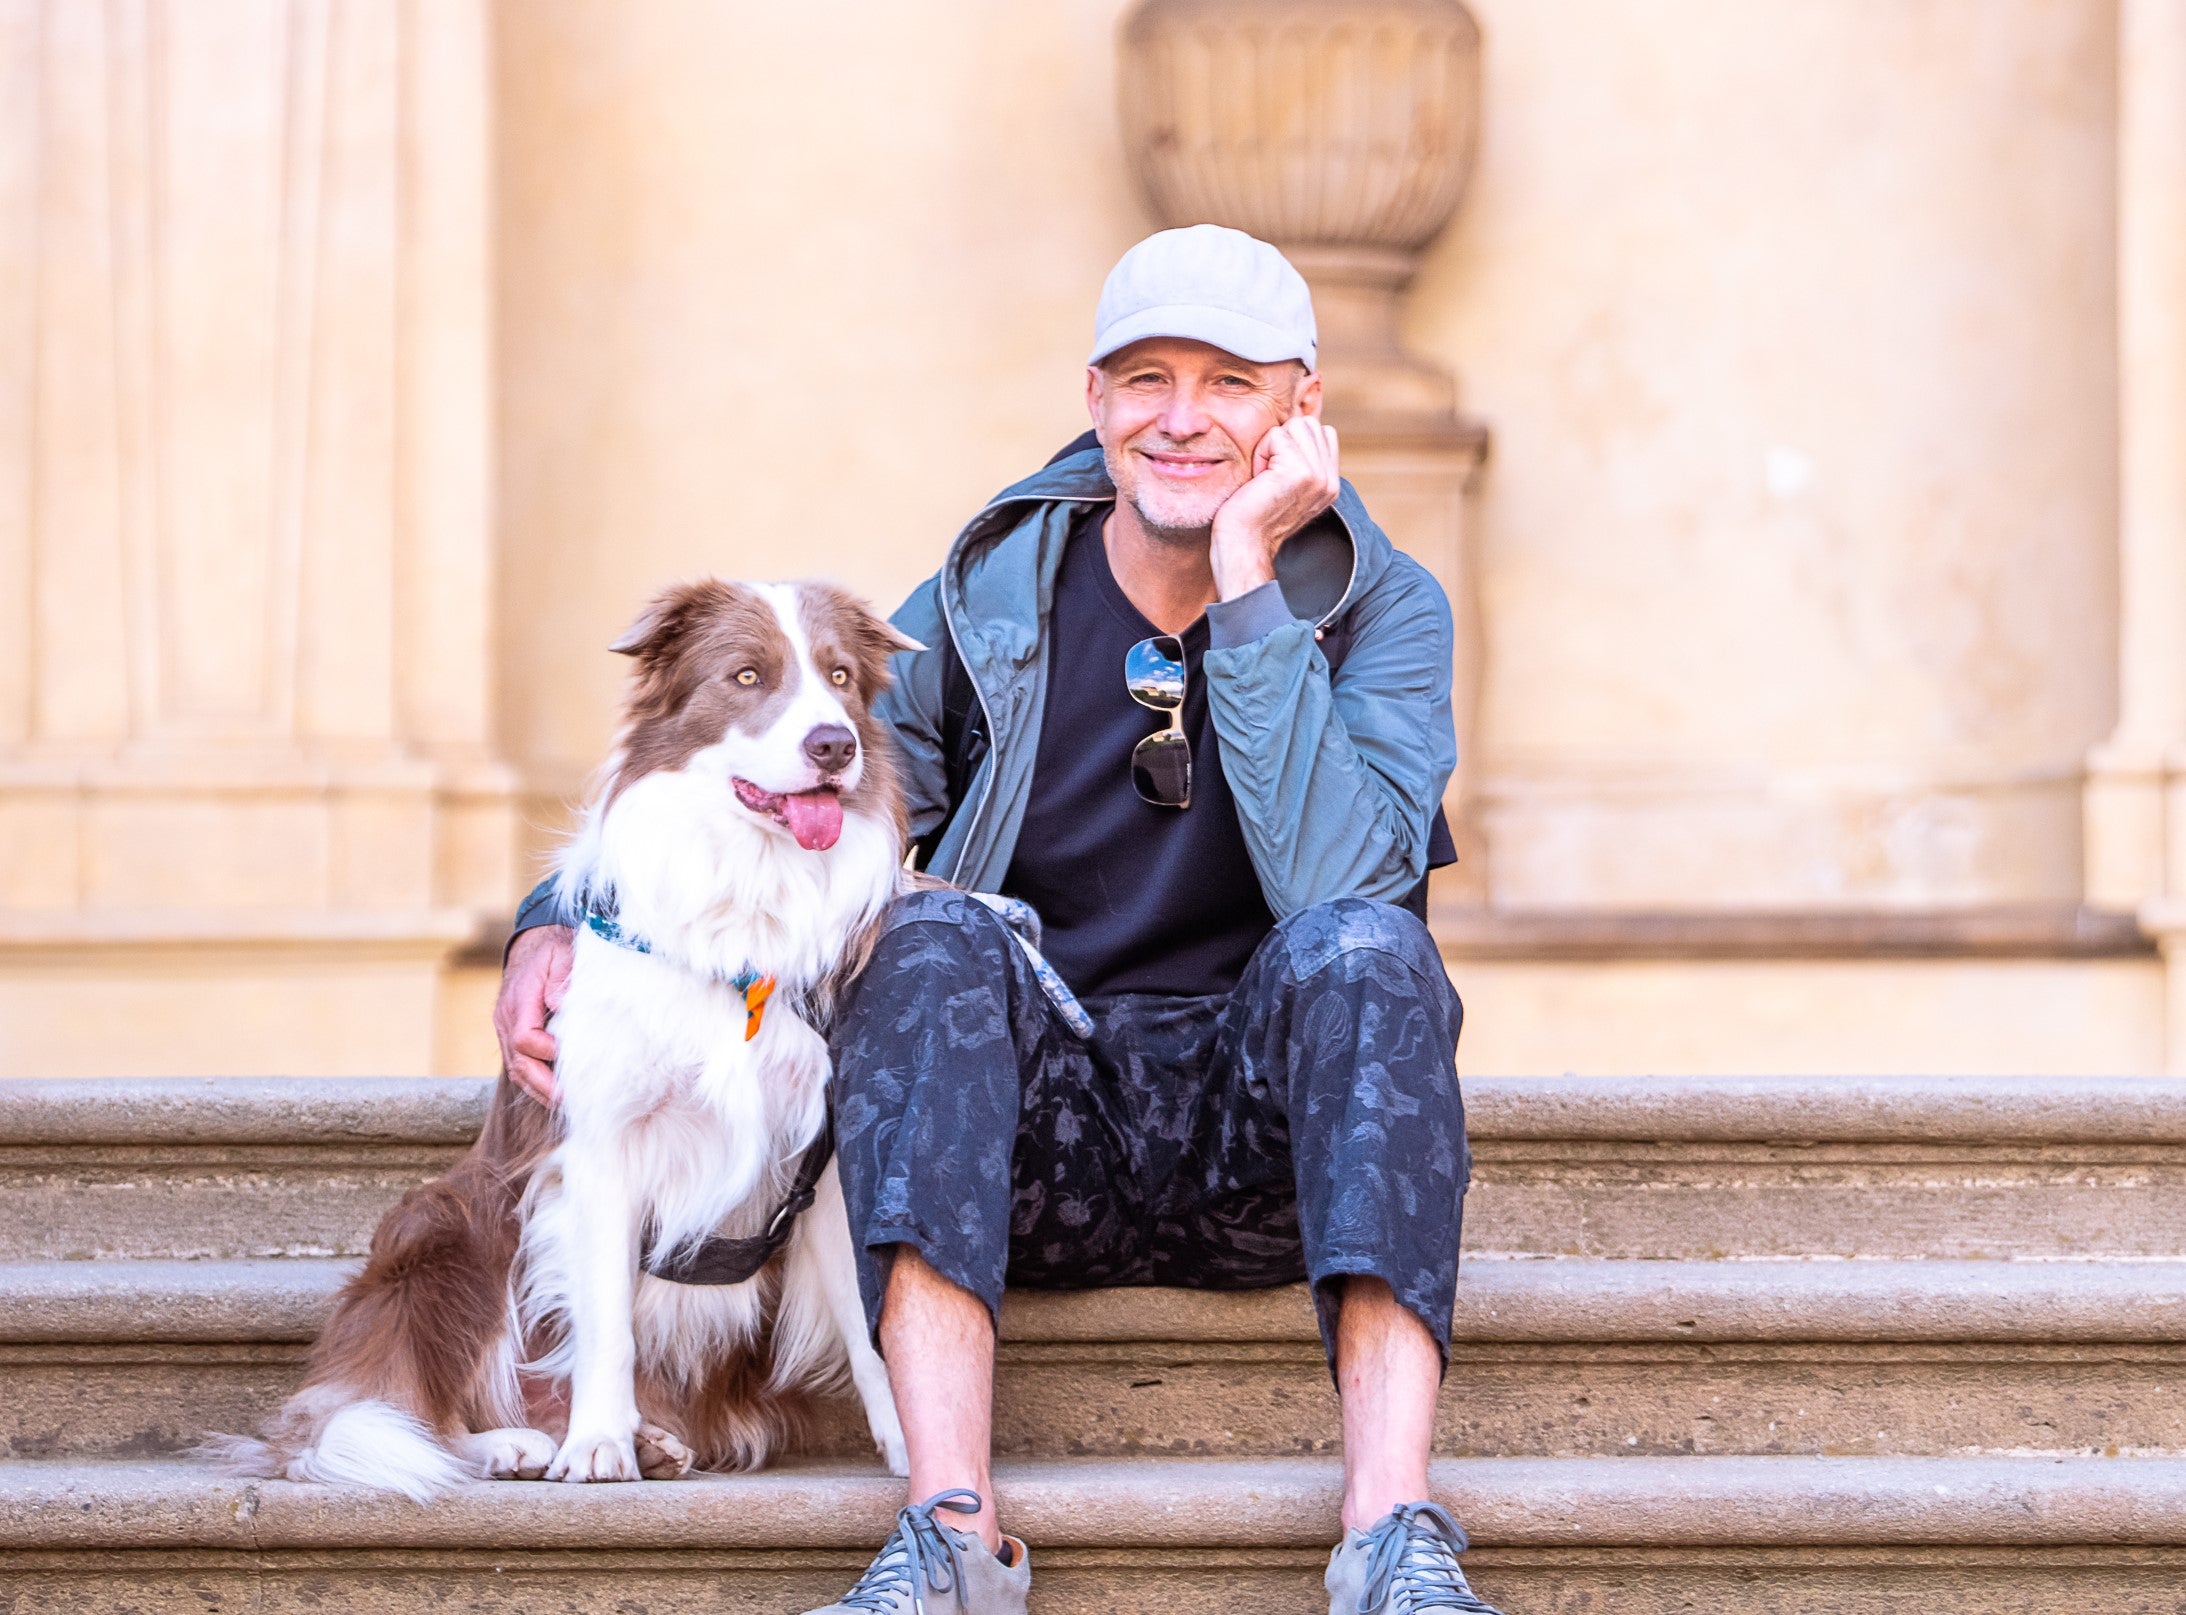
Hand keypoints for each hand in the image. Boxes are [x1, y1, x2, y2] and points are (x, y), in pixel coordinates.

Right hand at [496, 925, 571, 1105]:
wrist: (532, 948)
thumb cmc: (552, 952)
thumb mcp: (560, 954)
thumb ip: (561, 976)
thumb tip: (560, 1003)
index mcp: (518, 1002)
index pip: (525, 1038)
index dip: (547, 1051)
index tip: (572, 1057)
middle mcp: (507, 1020)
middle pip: (519, 1062)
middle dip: (544, 1084)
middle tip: (570, 1098)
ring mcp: (506, 1031)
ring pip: (517, 1070)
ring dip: (540, 1090)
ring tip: (566, 1104)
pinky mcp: (512, 1038)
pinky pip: (520, 1067)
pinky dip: (536, 1084)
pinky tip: (556, 1095)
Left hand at [1209, 416, 1339, 599]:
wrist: (1243, 544)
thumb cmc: (1252, 514)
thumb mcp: (1285, 485)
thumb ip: (1301, 459)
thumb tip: (1294, 427)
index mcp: (1330, 484)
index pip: (1321, 432)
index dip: (1291, 442)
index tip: (1276, 474)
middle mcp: (1330, 480)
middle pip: (1309, 424)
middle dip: (1281, 441)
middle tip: (1267, 474)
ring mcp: (1319, 476)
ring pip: (1296, 425)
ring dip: (1271, 445)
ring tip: (1264, 475)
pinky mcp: (1301, 472)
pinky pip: (1277, 435)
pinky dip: (1260, 452)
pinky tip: (1258, 478)